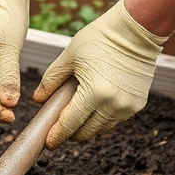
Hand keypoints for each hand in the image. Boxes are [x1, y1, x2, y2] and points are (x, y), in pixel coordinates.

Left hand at [33, 0, 167, 147]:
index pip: (70, 124)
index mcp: (94, 93)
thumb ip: (51, 80)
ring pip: (101, 129)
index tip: (48, 143)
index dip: (57, 136)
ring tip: (74, 120)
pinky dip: (101, 120)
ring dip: (86, 128)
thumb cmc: (100, 39)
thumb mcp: (70, 57)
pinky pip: (114, 121)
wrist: (136, 30)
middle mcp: (113, 104)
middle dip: (70, 134)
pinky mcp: (137, 105)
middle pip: (86, 132)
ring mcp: (127, 107)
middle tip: (58, 131)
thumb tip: (37, 100)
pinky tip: (92, 111)